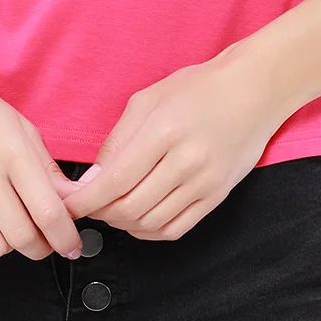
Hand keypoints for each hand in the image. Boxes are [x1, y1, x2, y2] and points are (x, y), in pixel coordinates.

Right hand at [0, 51, 83, 263]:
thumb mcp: (19, 126)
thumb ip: (46, 167)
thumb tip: (71, 199)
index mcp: (12, 151)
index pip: (47, 210)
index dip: (65, 237)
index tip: (71, 245)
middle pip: (22, 236)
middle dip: (40, 247)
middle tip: (43, 240)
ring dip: (9, 248)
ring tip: (9, 229)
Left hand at [52, 44, 280, 241]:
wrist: (253, 91)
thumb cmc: (199, 88)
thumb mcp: (150, 98)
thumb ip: (119, 139)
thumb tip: (93, 178)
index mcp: (165, 130)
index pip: (116, 179)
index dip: (86, 199)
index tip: (67, 205)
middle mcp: (187, 161)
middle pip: (131, 207)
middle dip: (101, 212)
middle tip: (89, 205)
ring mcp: (205, 183)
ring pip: (151, 223)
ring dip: (123, 223)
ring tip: (112, 209)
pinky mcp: (217, 197)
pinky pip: (175, 229)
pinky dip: (149, 232)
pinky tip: (138, 219)